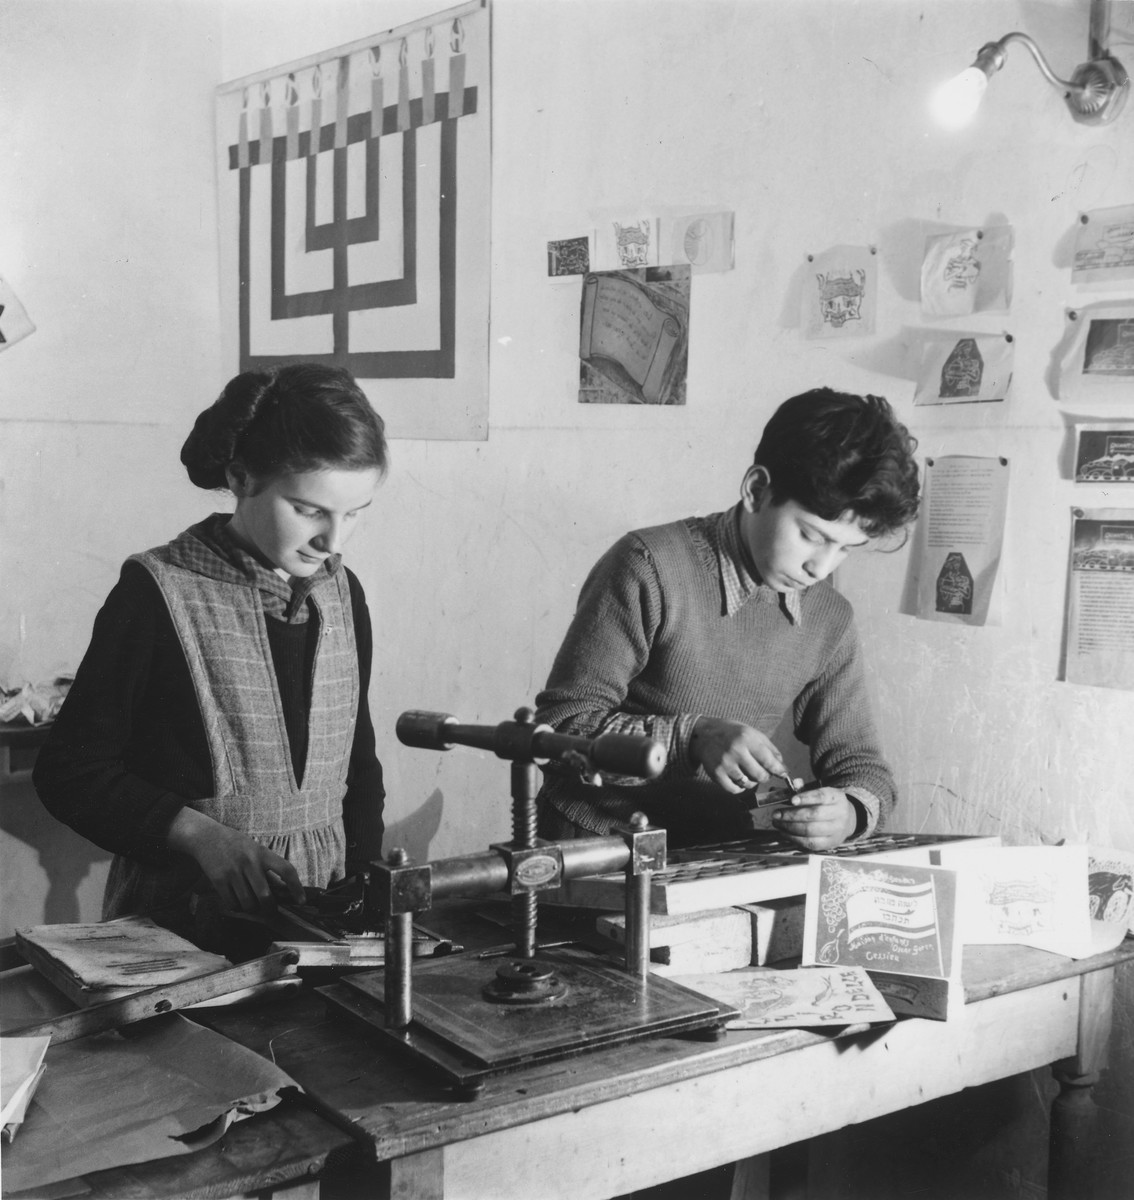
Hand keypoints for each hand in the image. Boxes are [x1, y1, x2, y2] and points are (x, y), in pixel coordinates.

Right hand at [167, 808, 304, 912]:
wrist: (207, 837)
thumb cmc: (237, 846)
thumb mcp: (256, 850)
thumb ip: (269, 869)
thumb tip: (285, 892)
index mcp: (263, 853)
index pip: (286, 870)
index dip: (296, 887)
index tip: (301, 900)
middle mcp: (249, 862)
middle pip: (265, 896)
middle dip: (270, 909)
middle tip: (270, 912)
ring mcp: (233, 872)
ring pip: (248, 903)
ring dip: (252, 909)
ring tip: (251, 904)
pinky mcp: (218, 880)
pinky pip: (232, 904)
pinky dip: (237, 907)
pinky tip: (237, 901)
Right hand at [690, 717, 788, 794]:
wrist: (704, 734)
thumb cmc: (732, 733)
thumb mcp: (752, 733)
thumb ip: (769, 748)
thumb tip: (782, 767)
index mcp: (747, 738)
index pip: (768, 760)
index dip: (779, 770)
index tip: (783, 774)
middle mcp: (736, 751)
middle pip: (760, 776)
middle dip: (765, 776)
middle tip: (762, 772)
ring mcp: (725, 764)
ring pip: (748, 784)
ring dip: (752, 782)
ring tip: (747, 772)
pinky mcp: (716, 774)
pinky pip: (734, 790)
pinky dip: (739, 787)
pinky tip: (738, 778)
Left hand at [771, 787, 856, 850]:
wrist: (846, 820)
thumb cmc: (826, 805)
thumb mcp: (818, 793)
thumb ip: (801, 789)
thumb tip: (783, 787)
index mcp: (836, 797)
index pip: (821, 796)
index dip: (806, 798)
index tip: (791, 800)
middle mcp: (839, 814)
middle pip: (814, 815)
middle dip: (791, 815)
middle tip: (776, 814)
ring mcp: (836, 830)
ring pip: (810, 830)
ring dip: (789, 827)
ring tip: (777, 822)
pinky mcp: (830, 843)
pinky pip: (810, 843)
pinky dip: (794, 838)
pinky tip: (784, 832)